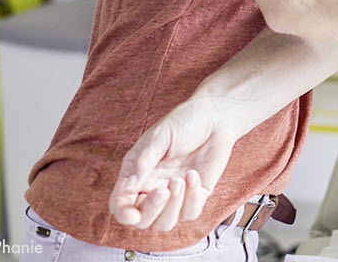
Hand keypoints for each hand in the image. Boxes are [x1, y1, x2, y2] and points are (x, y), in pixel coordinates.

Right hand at [109, 97, 243, 230]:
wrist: (216, 116)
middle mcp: (154, 187)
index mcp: (137, 174)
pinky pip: (191, 212)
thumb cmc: (184, 122)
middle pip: (144, 220)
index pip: (121, 204)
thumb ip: (144, 162)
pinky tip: (194, 176)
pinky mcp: (197, 194)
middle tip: (164, 189)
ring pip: (166, 222)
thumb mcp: (160, 137)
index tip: (133, 215)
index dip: (124, 214)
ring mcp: (176, 194)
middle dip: (152, 211)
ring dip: (173, 207)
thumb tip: (128, 186)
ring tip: (180, 179)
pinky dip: (192, 199)